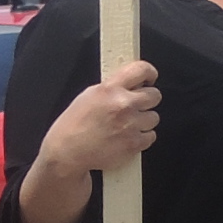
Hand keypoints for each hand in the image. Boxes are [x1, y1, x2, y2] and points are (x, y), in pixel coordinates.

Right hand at [42, 62, 160, 178]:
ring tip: (126, 125)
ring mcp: (130, 125)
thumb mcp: (88, 96)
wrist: (67, 153)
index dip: (149, 73)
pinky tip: (126, 137)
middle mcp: (122, 104)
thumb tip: (132, 84)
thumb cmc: (73, 126)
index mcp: (109, 89)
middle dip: (147, 100)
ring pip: (154, 117)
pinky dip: (142, 138)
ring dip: (144, 121)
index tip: (149, 78)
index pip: (141, 69)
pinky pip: (151, 136)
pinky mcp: (134, 143)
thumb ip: (112, 88)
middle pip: (155, 95)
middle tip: (135, 106)